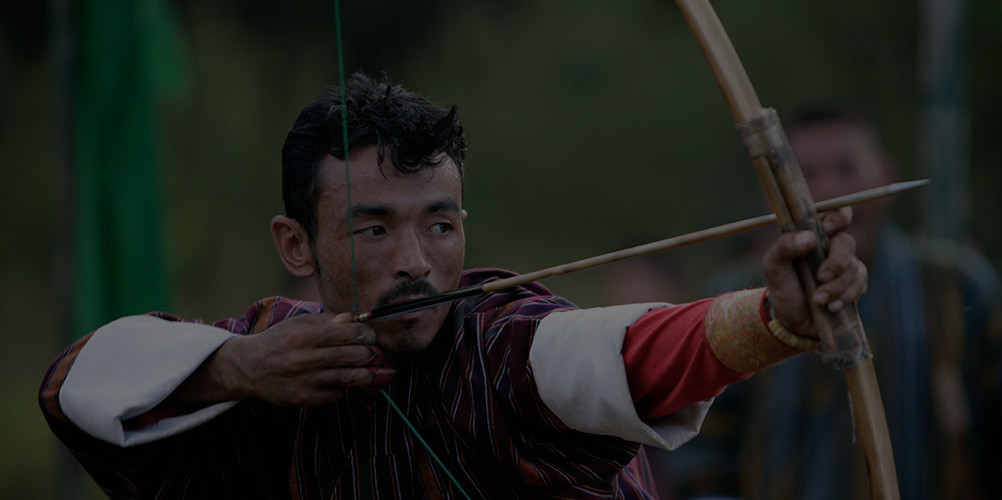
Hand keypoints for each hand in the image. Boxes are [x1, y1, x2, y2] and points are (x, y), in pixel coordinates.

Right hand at [210, 312, 393, 406]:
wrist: (249, 368)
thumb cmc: (278, 341)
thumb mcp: (298, 323)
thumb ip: (327, 320)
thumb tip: (354, 318)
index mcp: (305, 335)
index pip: (347, 333)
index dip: (365, 333)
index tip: (370, 335)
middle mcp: (305, 358)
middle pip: (353, 355)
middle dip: (369, 353)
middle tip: (373, 352)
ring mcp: (305, 380)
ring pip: (349, 378)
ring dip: (365, 373)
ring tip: (368, 369)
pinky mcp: (304, 399)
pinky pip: (336, 394)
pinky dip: (342, 387)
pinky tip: (339, 380)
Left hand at [761, 206, 867, 337]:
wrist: (792, 320)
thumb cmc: (782, 287)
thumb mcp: (773, 267)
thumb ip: (784, 247)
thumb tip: (808, 237)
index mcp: (813, 234)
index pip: (836, 213)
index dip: (838, 216)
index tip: (828, 229)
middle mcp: (831, 247)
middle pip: (848, 242)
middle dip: (837, 262)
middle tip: (822, 277)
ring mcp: (845, 265)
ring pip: (854, 266)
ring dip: (837, 286)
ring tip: (818, 300)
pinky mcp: (854, 284)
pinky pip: (861, 283)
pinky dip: (846, 296)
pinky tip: (831, 306)